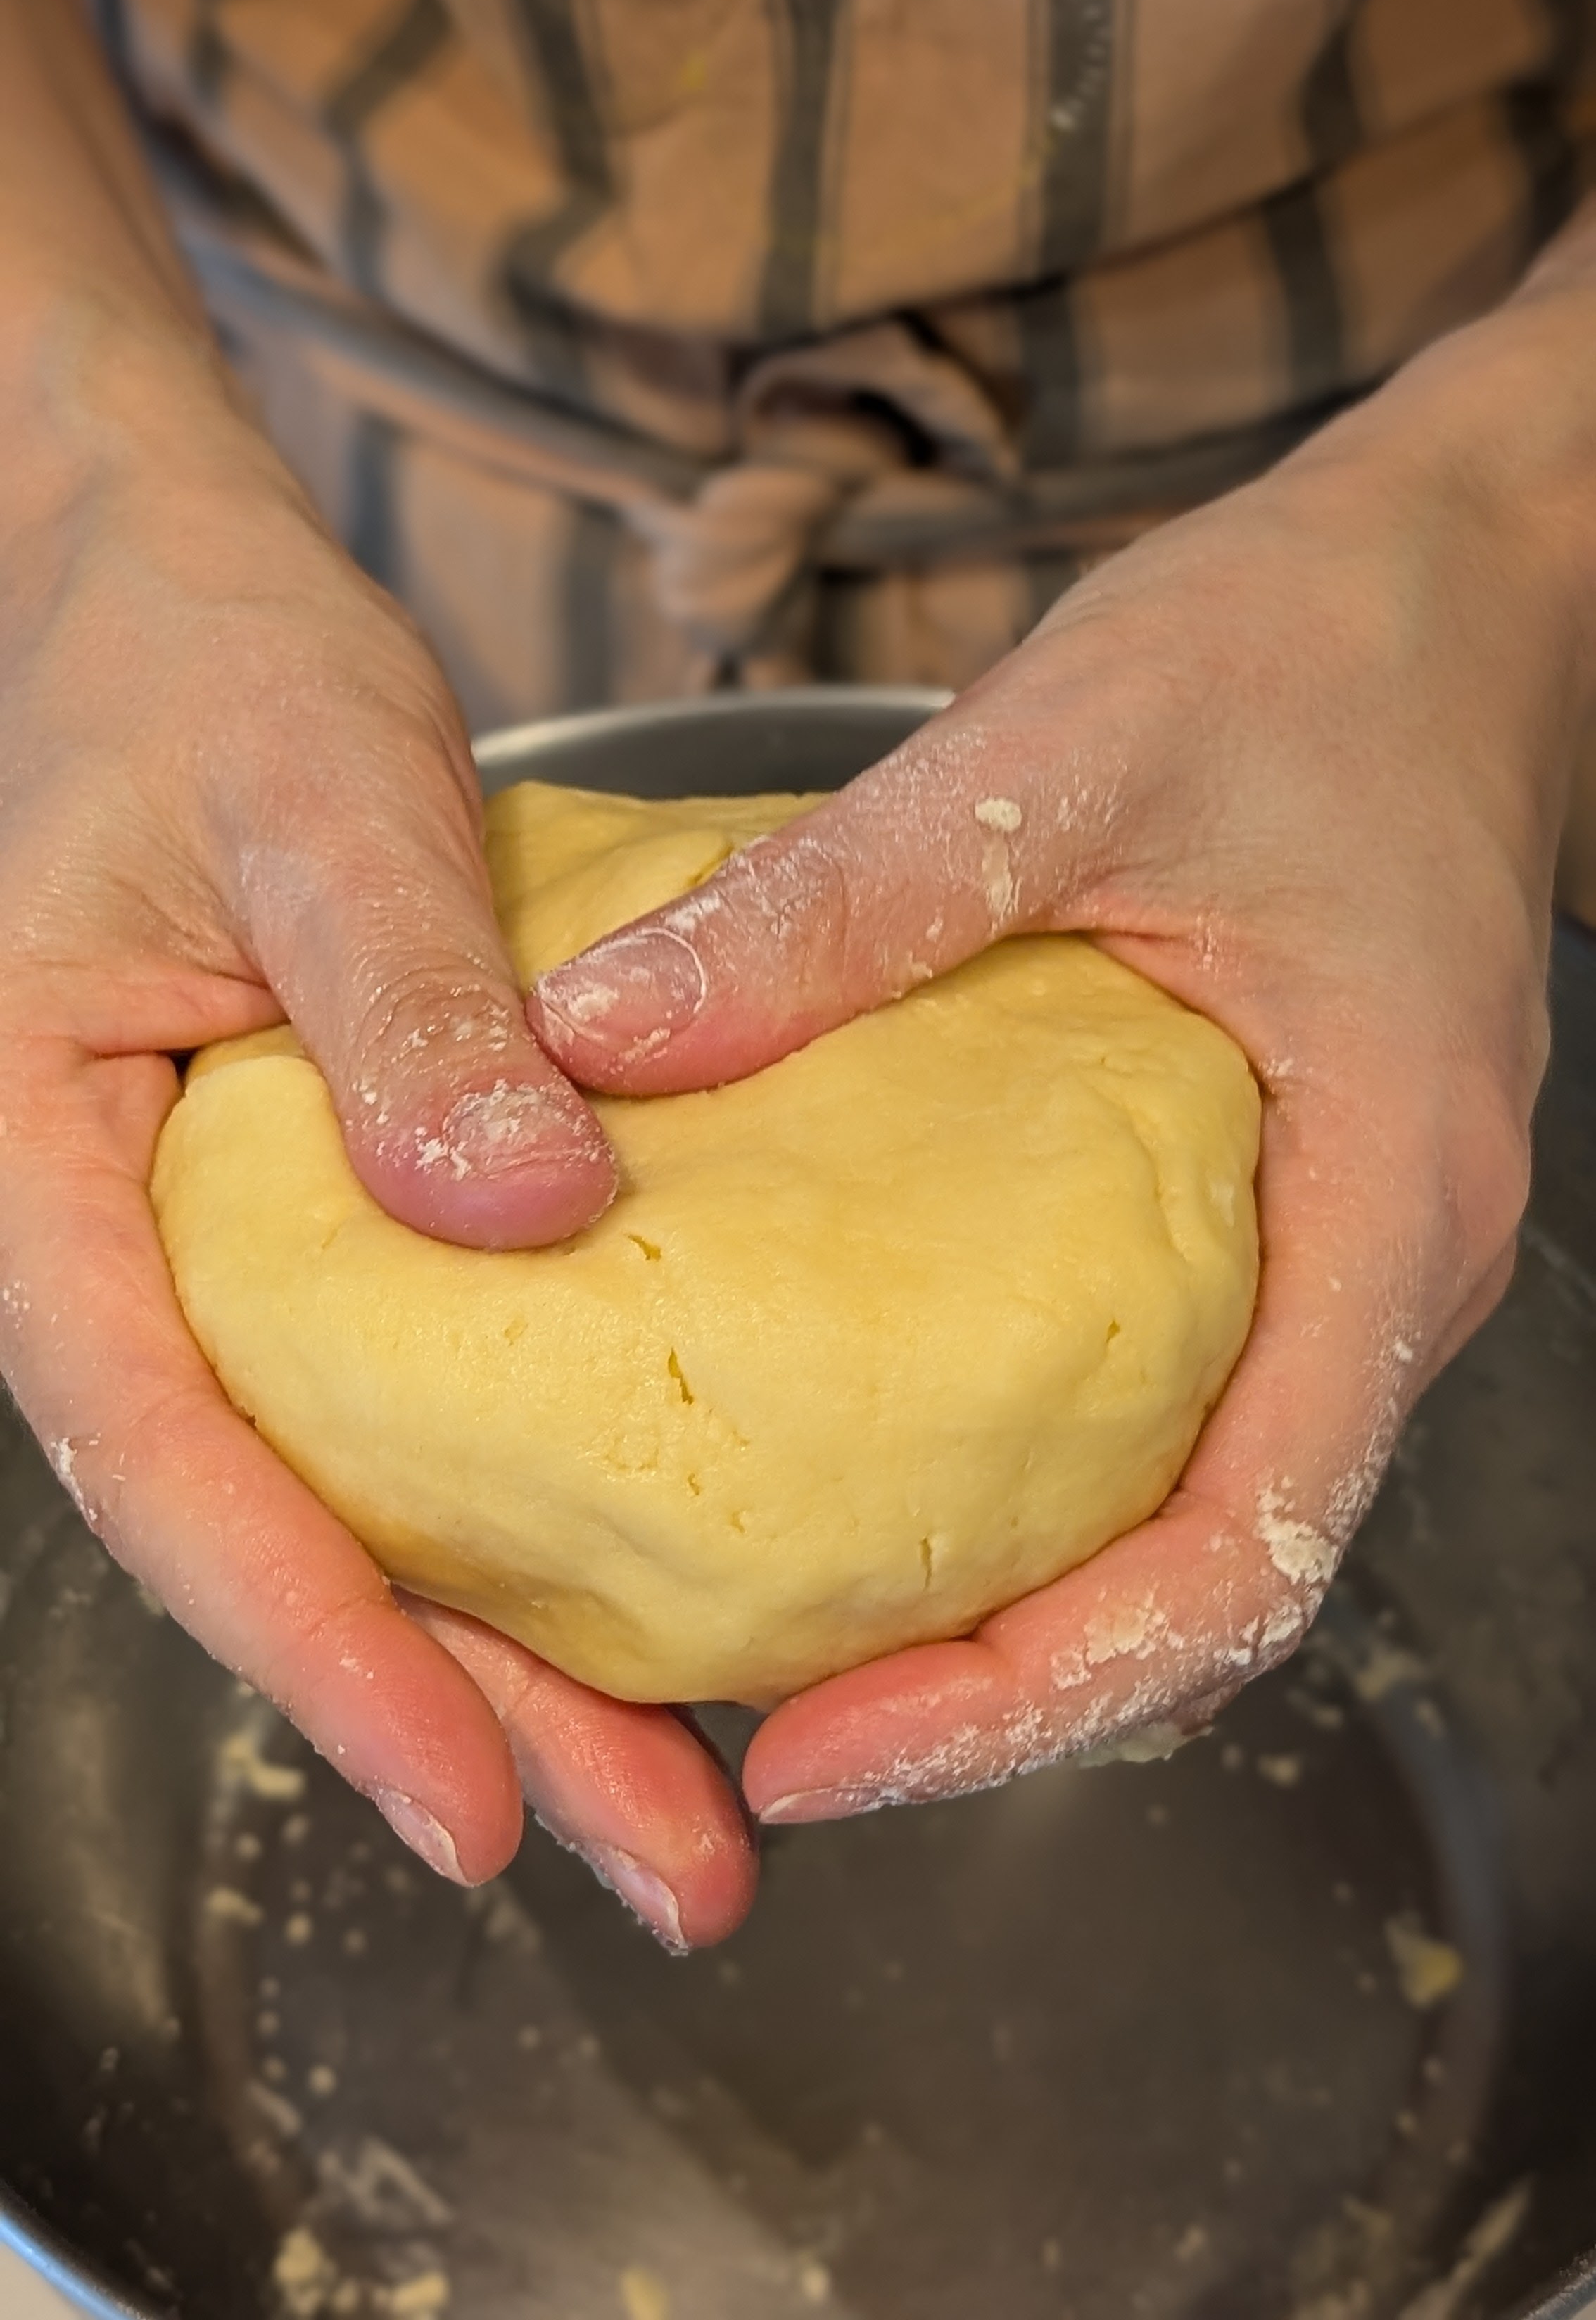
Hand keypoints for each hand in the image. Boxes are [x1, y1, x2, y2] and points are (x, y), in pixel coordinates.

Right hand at [0, 296, 755, 1940]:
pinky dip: (504, 1517)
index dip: (312, 1641)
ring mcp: (201, 1249)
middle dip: (452, 1717)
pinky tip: (639, 1593)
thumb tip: (523, 1210)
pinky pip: (388, 1403)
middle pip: (265, 1533)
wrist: (169, 587)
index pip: (162, 1453)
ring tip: (684, 1803)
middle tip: (666, 1864)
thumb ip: (398, 997)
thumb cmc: (208, 666)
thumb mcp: (318, 798)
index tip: (475, 1799)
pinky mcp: (303, 1223)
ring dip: (499, 1656)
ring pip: (333, 1497)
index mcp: (35, 1167)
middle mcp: (106, 1245)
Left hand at [535, 301, 1595, 1824]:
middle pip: (1229, 1589)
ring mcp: (1356, 1246)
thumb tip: (590, 1033)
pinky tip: (901, 1474)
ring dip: (1033, 1620)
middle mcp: (1393, 1262)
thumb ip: (839, 900)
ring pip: (1215, 1522)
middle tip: (780, 1745)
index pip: (1249, 1557)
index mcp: (1385, 1193)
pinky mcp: (1300, 1205)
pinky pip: (1197, 1413)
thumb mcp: (1060, 747)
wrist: (1454, 588)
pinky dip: (1056, 1493)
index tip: (834, 1752)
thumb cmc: (1310, 652)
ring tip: (816, 1655)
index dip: (1042, 1698)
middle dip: (1011, 1703)